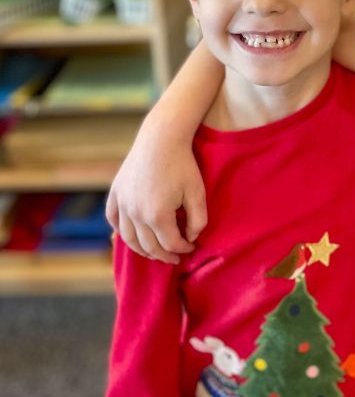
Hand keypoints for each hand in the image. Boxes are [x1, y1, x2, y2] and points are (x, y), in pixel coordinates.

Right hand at [105, 127, 206, 263]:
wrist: (161, 138)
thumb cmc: (183, 164)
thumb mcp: (198, 193)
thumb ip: (198, 221)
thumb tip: (190, 238)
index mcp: (158, 216)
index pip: (171, 244)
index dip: (183, 249)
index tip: (191, 247)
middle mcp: (136, 214)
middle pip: (149, 246)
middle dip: (164, 255)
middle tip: (175, 257)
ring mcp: (122, 204)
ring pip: (129, 238)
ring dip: (142, 249)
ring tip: (155, 252)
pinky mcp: (115, 193)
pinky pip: (114, 220)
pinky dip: (121, 232)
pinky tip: (133, 235)